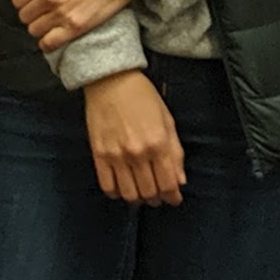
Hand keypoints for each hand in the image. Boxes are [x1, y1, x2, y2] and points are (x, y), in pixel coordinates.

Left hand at [14, 0, 146, 51]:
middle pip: (24, 16)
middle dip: (31, 13)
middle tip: (42, 10)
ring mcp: (63, 13)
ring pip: (34, 30)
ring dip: (39, 26)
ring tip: (50, 21)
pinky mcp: (77, 27)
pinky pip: (49, 43)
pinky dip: (48, 42)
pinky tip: (53, 36)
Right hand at [82, 69, 183, 204]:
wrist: (111, 80)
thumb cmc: (142, 96)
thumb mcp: (167, 120)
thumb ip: (175, 153)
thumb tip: (180, 180)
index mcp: (158, 143)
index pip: (169, 184)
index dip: (173, 197)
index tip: (174, 199)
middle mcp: (138, 153)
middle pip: (150, 192)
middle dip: (157, 199)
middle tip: (158, 196)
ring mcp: (116, 155)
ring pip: (130, 194)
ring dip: (138, 199)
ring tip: (141, 194)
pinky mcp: (99, 154)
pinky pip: (107, 186)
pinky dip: (116, 193)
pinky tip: (122, 188)